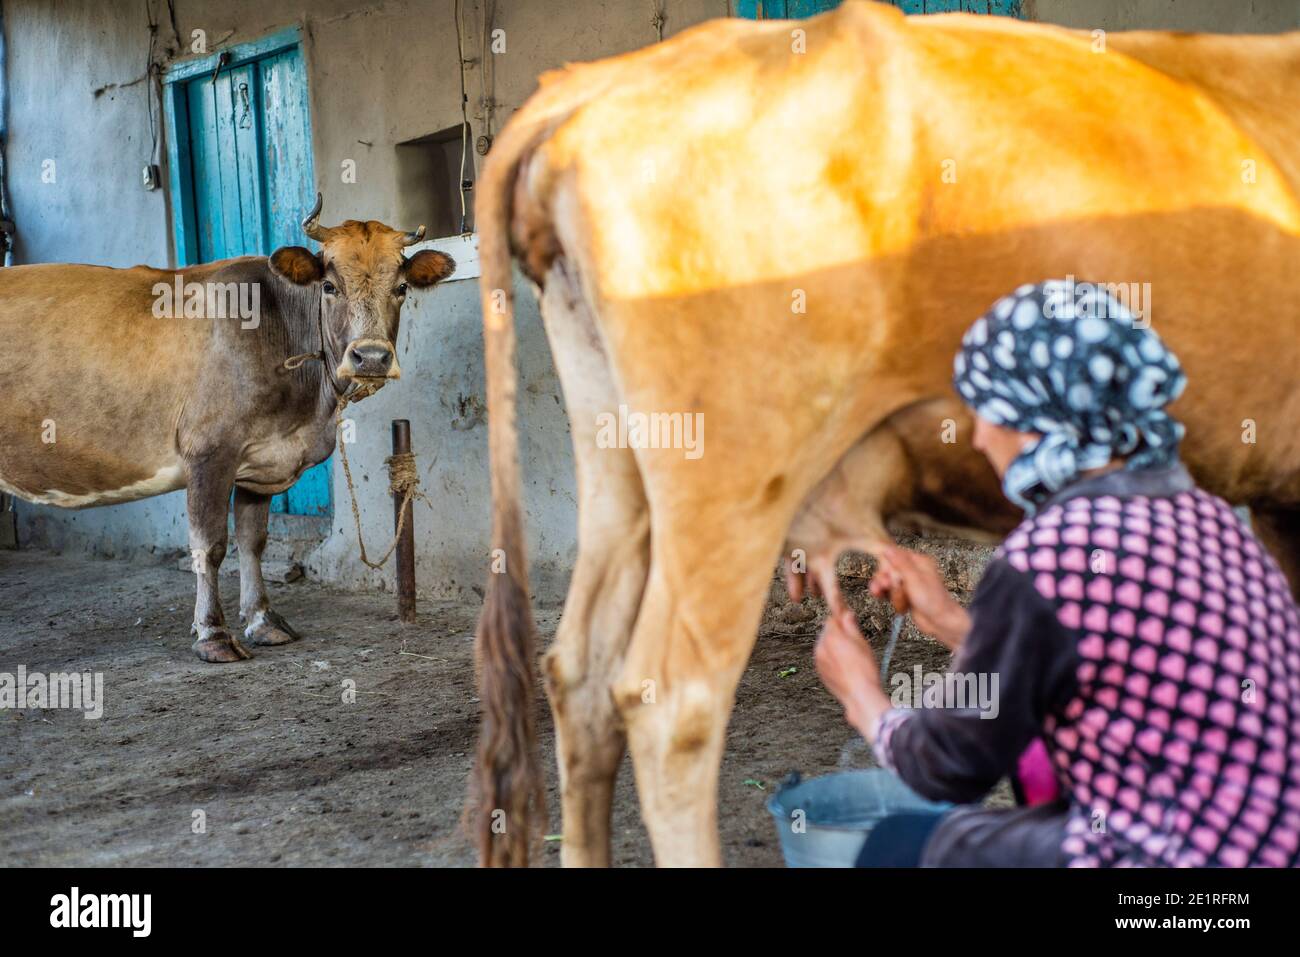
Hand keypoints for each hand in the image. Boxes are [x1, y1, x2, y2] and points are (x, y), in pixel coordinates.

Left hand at [814, 609, 890, 737]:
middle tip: (853, 643)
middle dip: (837, 634)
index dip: (842, 620)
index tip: (849, 622)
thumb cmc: (864, 670)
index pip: (832, 619)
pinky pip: (824, 658)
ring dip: (834, 646)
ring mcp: (818, 660)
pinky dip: (831, 658)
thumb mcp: (862, 643)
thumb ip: (851, 626)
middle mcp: (821, 647)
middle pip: (827, 632)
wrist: (860, 695)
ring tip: (850, 656)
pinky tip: (845, 665)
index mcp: (831, 637)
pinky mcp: (820, 671)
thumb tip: (846, 614)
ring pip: (825, 645)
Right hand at [869, 545, 969, 649]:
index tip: (884, 575)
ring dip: (891, 593)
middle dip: (885, 581)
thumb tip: (888, 549)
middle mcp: (913, 570)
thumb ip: (900, 563)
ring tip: (899, 600)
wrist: (942, 622)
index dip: (886, 566)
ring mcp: (909, 583)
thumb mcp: (914, 579)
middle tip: (885, 588)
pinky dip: (894, 600)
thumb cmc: (934, 601)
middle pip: (889, 570)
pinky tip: (901, 606)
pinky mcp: (906, 595)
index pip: (894, 555)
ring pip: (889, 583)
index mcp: (918, 562)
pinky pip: (892, 594)